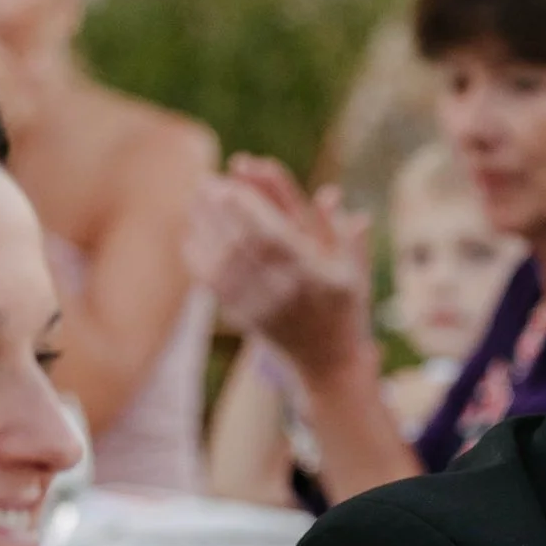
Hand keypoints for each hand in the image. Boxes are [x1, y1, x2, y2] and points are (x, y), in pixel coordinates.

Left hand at [187, 159, 373, 383]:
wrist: (328, 362)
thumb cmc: (345, 309)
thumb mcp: (354, 271)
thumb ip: (342, 232)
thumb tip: (330, 193)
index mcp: (311, 273)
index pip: (272, 235)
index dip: (248, 209)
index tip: (231, 184)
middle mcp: (283, 290)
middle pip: (242, 244)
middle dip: (221, 211)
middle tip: (206, 183)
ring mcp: (260, 306)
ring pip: (223, 261)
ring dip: (205, 228)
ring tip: (195, 200)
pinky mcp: (243, 317)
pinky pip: (214, 284)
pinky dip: (199, 257)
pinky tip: (191, 233)